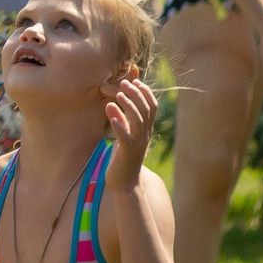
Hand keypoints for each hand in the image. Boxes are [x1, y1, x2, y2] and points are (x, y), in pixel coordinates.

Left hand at [101, 74, 159, 193]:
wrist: (126, 182)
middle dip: (136, 94)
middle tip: (123, 83)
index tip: (135, 80)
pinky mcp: (127, 152)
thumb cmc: (124, 156)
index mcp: (146, 129)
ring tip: (117, 95)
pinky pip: (125, 136)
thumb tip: (112, 103)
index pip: (152, 107)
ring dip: (129, 106)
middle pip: (146, 110)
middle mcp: (145, 135)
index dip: (146, 92)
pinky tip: (110, 113)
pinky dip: (119, 124)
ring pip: (138, 120)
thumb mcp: (124, 134)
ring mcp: (138, 143)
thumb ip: (121, 119)